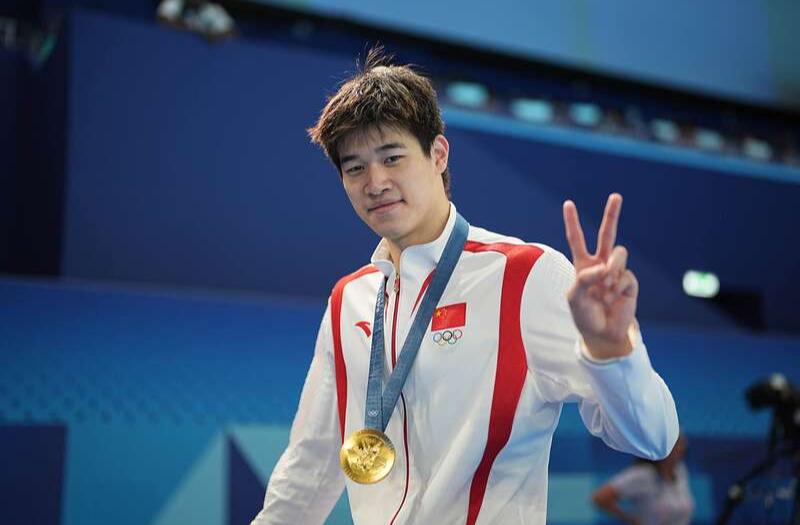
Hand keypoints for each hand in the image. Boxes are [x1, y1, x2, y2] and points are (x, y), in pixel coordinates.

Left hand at [562, 193, 637, 358]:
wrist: (602, 334)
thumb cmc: (584, 315)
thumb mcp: (574, 298)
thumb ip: (584, 279)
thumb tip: (604, 267)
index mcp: (583, 265)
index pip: (576, 239)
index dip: (572, 222)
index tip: (568, 203)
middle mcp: (600, 265)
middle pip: (607, 234)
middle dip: (612, 214)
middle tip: (616, 196)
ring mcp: (616, 272)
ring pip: (619, 253)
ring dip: (611, 269)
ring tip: (605, 288)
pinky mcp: (629, 282)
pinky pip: (625, 275)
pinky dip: (617, 287)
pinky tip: (613, 298)